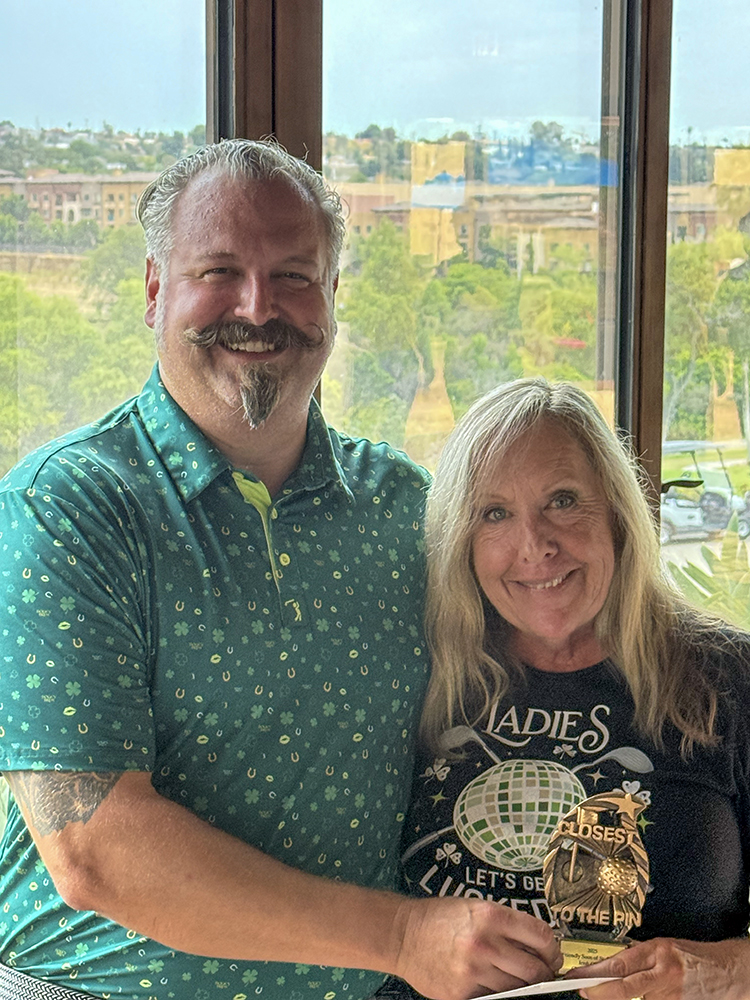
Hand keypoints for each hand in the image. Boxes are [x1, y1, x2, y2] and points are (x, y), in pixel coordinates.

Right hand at [393, 896, 562, 999]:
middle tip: (544, 972)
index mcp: (491, 916)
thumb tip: (539, 946)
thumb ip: (507, 925)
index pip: (541, 936)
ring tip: (517, 978)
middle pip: (535, 969)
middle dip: (545, 973)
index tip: (552, 954)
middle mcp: (485, 943)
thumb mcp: (476, 908)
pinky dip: (499, 994)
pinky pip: (494, 999)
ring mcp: (473, 971)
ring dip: (523, 987)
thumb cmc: (440, 918)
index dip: (553, 949)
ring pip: (518, 990)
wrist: (403, 934)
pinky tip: (494, 983)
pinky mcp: (462, 993)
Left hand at [568, 937, 749, 999]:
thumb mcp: (664, 948)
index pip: (619, 964)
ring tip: (649, 988)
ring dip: (635, 998)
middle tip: (583, 990)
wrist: (729, 970)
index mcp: (658, 951)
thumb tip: (609, 969)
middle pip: (624, 987)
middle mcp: (664, 973)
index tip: (577, 977)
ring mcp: (673, 995)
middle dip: (600, 991)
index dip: (595, 973)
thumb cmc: (694, 957)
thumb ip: (640, 958)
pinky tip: (659, 996)